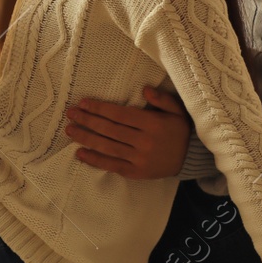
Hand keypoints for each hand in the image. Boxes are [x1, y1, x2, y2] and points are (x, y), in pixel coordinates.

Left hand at [65, 86, 190, 179]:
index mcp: (152, 124)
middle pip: (109, 130)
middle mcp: (144, 142)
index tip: (83, 103)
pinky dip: (95, 160)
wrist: (191, 158)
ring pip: (107, 147)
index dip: (99, 109)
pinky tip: (80, 153)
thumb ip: (161, 99)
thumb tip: (144, 89)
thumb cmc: (179, 130)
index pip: (120, 115)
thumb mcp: (177, 110)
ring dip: (86, 138)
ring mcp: (139, 159)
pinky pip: (112, 165)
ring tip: (70, 130)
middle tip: (70, 114)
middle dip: (87, 121)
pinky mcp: (136, 172)